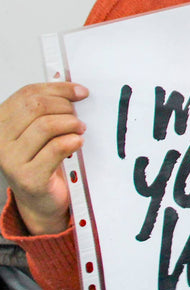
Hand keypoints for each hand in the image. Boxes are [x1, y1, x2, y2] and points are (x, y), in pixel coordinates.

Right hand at [0, 82, 87, 234]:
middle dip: (65, 107)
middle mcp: (0, 141)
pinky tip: (77, 144)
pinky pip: (56, 148)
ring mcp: (10, 160)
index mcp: (1, 123)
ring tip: (79, 131)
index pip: (28, 93)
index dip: (59, 89)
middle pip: (36, 106)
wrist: (41, 200)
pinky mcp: (28, 177)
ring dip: (71, 124)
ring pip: (46, 125)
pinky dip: (73, 141)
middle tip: (78, 119)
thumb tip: (75, 89)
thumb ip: (49, 109)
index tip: (81, 92)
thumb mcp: (41, 131)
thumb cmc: (43, 161)